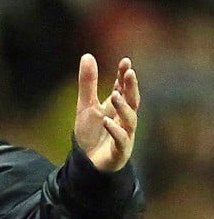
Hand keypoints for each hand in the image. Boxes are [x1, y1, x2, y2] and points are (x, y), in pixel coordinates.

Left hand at [74, 53, 139, 171]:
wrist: (86, 163)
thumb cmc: (90, 134)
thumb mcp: (85, 106)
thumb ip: (88, 83)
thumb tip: (87, 55)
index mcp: (116, 108)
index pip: (124, 89)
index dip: (124, 76)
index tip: (125, 62)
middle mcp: (124, 120)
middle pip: (132, 102)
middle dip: (131, 88)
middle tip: (129, 72)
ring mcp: (124, 136)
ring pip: (130, 120)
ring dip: (123, 107)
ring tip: (115, 94)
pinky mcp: (120, 151)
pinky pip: (121, 141)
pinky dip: (115, 131)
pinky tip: (107, 121)